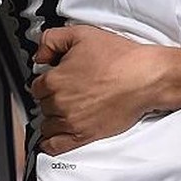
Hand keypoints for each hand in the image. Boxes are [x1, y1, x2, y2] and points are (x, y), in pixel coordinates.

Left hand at [31, 25, 164, 154]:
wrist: (143, 77)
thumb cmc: (117, 57)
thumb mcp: (81, 34)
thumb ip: (52, 40)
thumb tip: (40, 54)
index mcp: (56, 79)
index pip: (36, 85)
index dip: (47, 79)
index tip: (55, 76)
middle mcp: (60, 103)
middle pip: (43, 103)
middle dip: (52, 95)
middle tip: (67, 87)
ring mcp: (71, 122)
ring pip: (47, 124)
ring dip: (53, 116)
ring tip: (66, 106)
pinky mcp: (84, 136)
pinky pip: (55, 146)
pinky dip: (50, 142)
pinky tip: (53, 135)